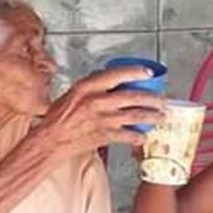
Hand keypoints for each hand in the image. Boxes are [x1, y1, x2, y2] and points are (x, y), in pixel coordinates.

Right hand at [33, 66, 166, 165]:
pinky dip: (137, 137)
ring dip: (151, 117)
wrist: (51, 140)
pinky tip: (143, 137)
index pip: (117, 74)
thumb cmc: (58, 117)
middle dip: (152, 99)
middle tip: (161, 100)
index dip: (136, 72)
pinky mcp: (104, 135)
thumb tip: (106, 77)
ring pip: (135, 116)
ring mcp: (102, 119)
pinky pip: (127, 135)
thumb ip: (91, 86)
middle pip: (132, 96)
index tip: (148, 72)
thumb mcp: (72, 93)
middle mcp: (97, 101)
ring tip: (161, 117)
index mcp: (88, 87)